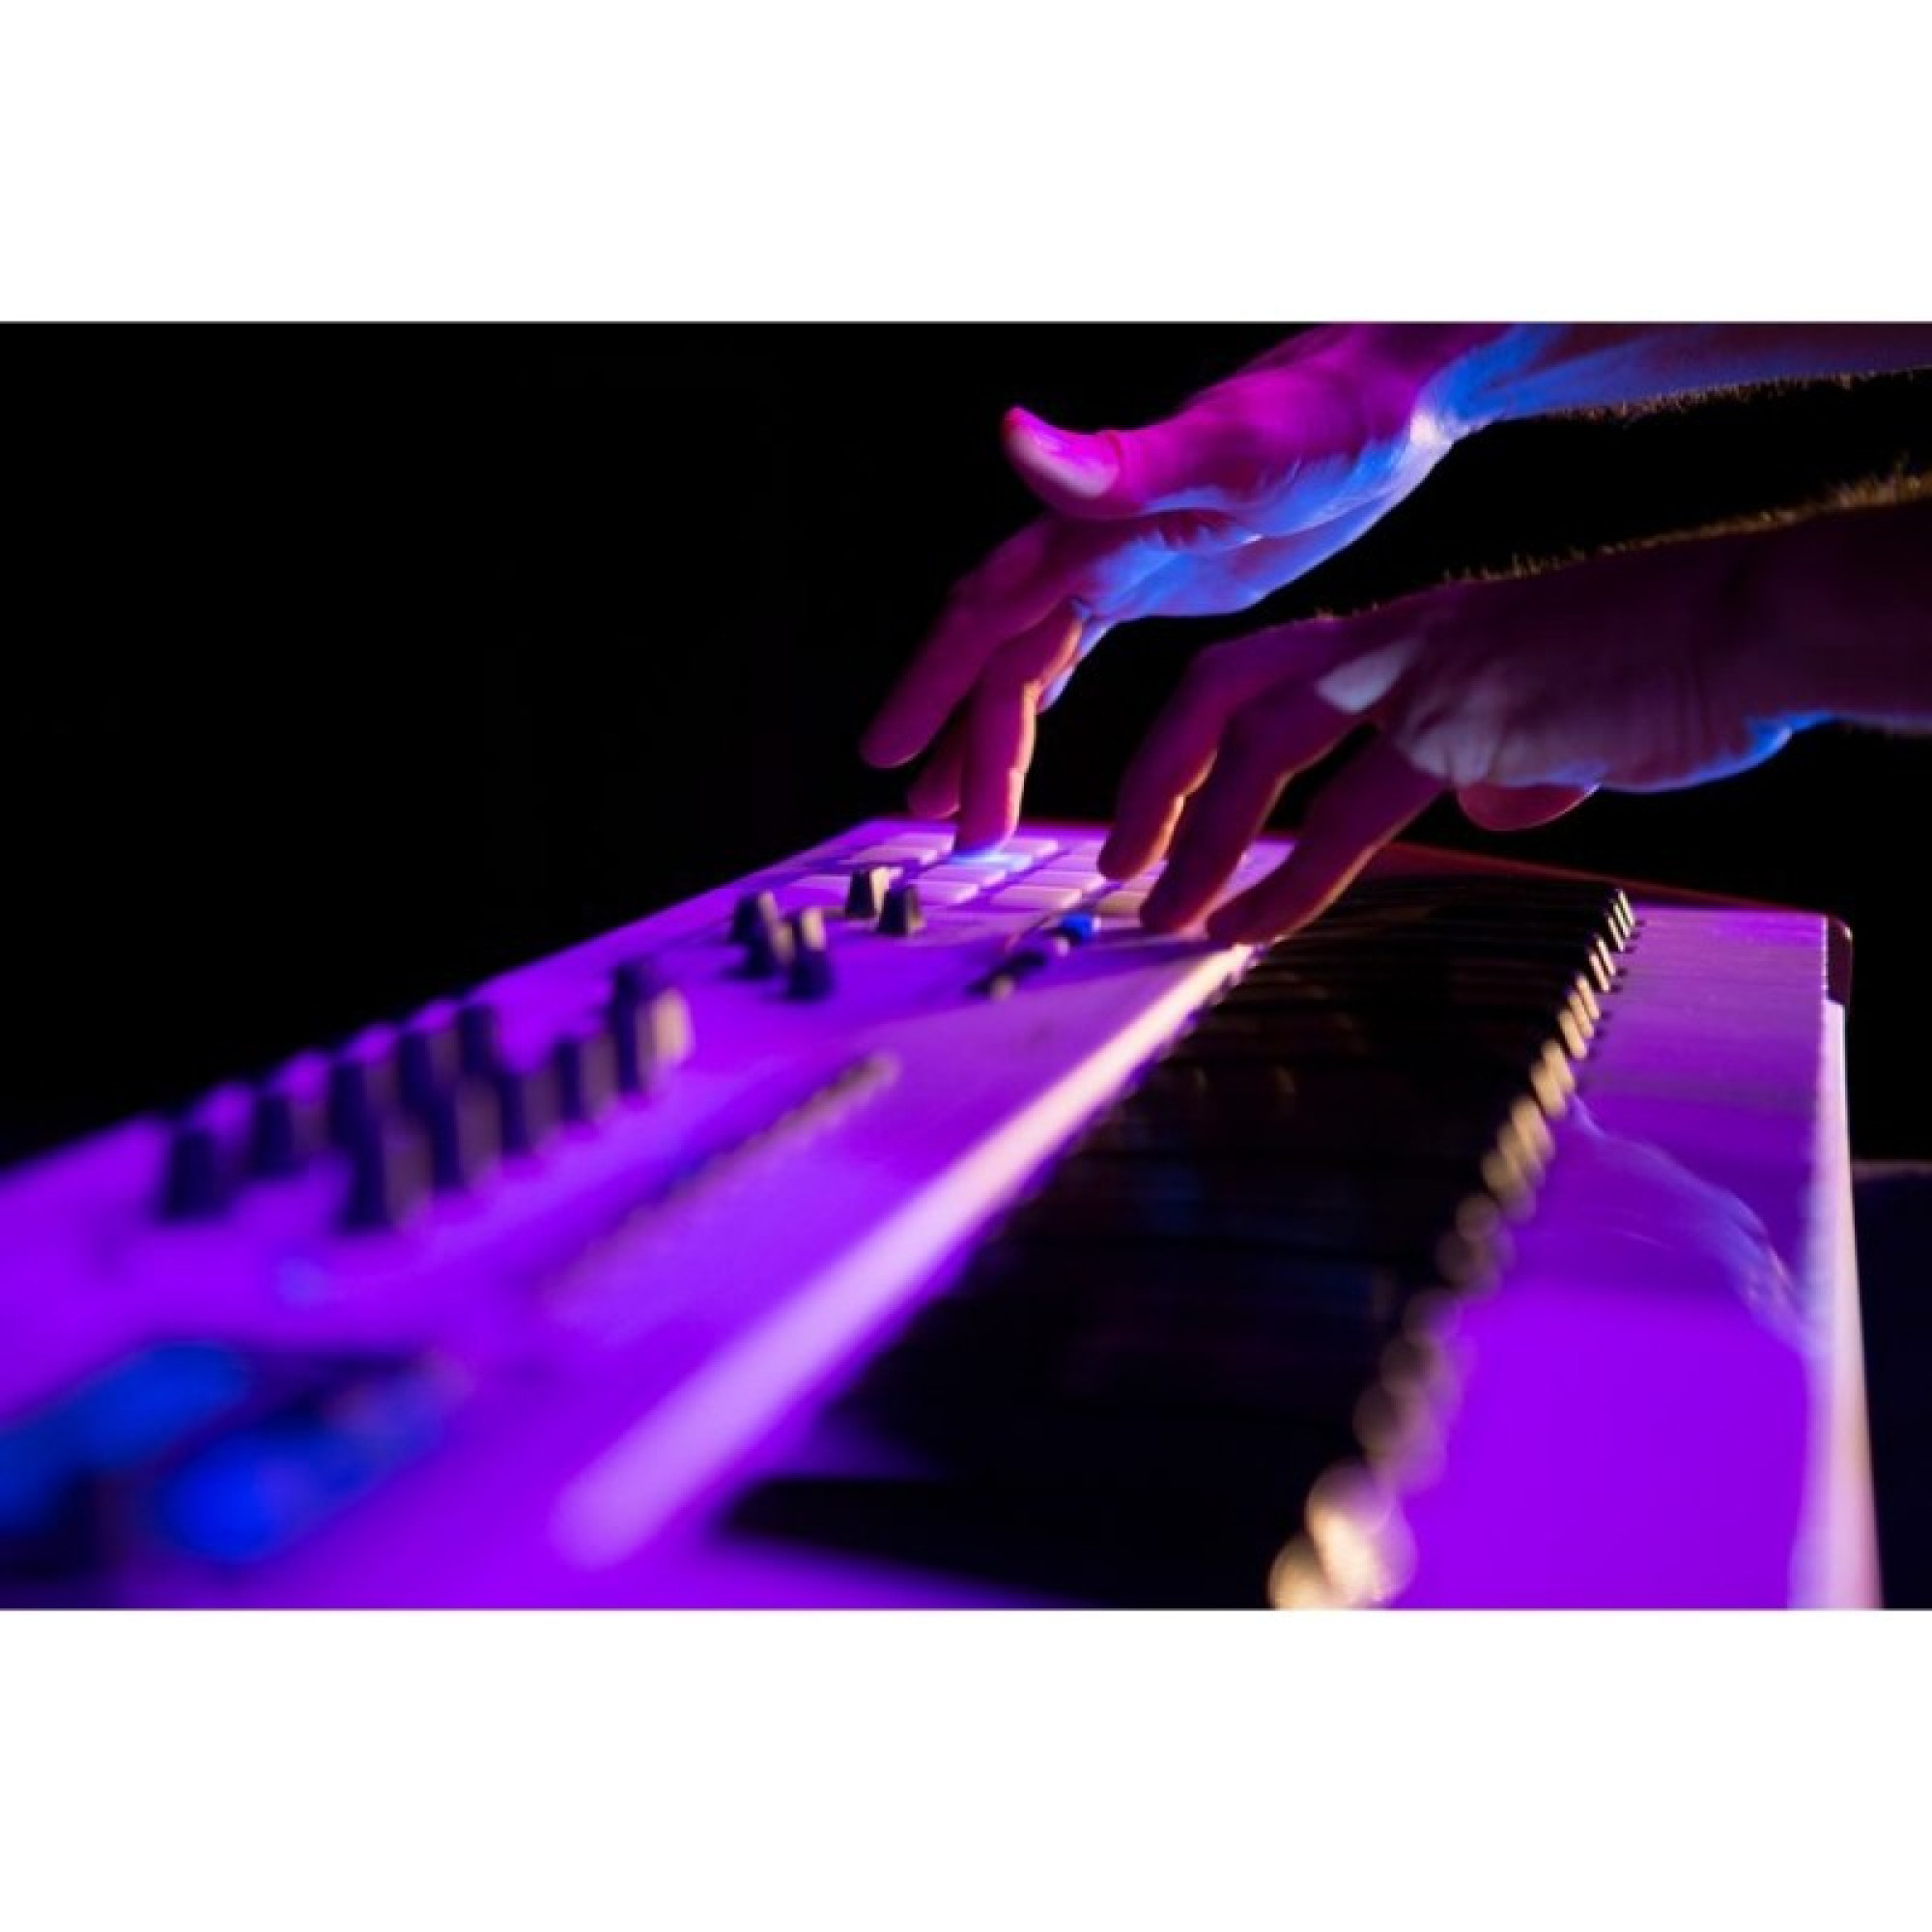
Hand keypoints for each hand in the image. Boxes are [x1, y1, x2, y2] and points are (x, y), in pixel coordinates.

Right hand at [859, 326, 1500, 848]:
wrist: (1397, 393)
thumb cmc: (1328, 418)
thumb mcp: (1233, 451)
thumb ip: (1121, 462)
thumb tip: (1013, 436)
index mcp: (1092, 525)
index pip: (987, 619)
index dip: (933, 689)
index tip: (890, 755)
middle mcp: (1091, 542)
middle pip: (998, 653)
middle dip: (960, 736)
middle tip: (937, 823)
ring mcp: (1123, 559)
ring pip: (1029, 657)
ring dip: (988, 727)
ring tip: (959, 802)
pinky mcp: (1164, 575)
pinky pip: (1076, 646)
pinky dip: (1043, 694)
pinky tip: (1032, 727)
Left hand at [1108, 529, 1809, 944]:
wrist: (1754, 627)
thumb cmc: (1669, 667)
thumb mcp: (1553, 713)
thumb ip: (1503, 758)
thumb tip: (1485, 806)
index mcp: (1402, 630)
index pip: (1259, 672)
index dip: (1190, 742)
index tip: (1158, 815)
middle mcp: (1394, 638)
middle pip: (1224, 688)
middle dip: (1156, 777)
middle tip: (1119, 862)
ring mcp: (1423, 672)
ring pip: (1263, 745)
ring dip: (1202, 838)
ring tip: (1167, 916)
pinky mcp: (1466, 724)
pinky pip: (1348, 814)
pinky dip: (1288, 881)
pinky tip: (1253, 932)